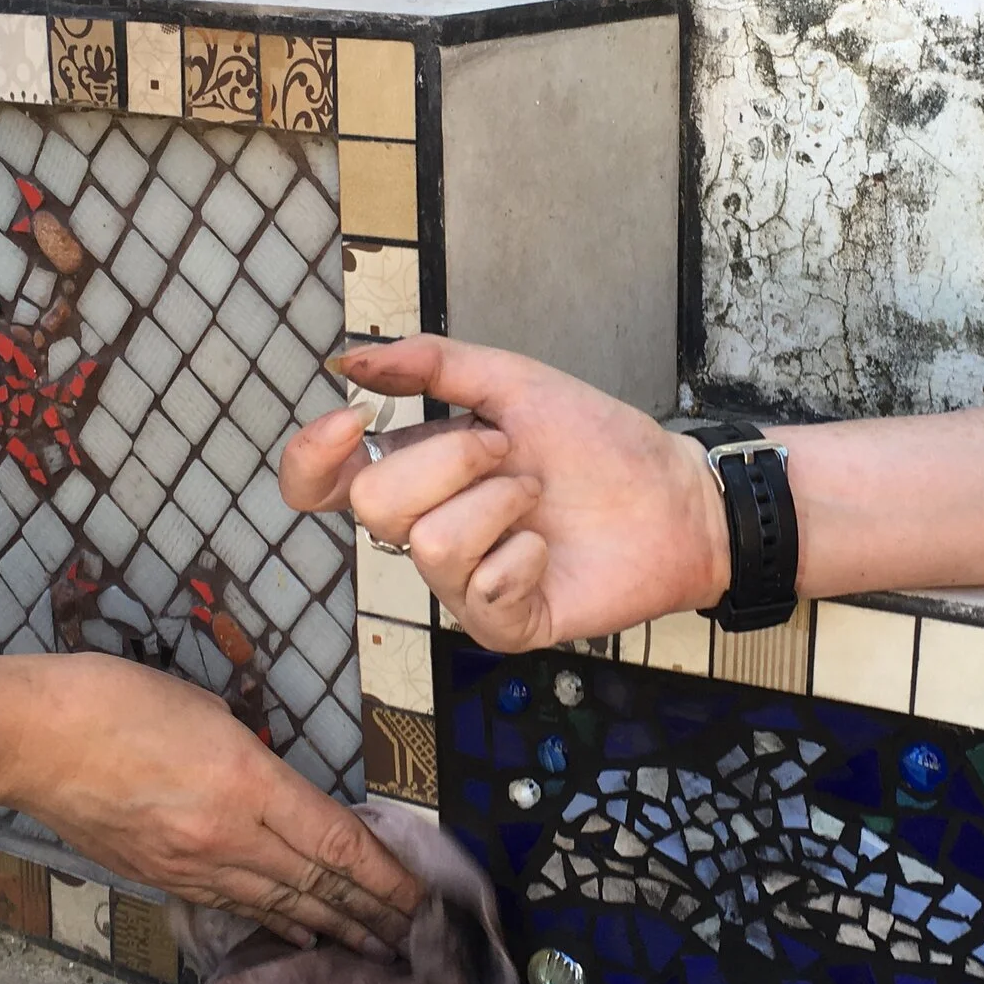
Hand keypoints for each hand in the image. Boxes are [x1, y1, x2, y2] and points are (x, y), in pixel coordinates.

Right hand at [8, 654, 423, 954]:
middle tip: (410, 937)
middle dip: (369, 912)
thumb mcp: (209, 710)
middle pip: (316, 884)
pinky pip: (232, 905)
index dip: (383, 875)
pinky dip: (273, 920)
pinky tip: (299, 934)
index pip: (335, 842)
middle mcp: (228, 835)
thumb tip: (274, 787)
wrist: (32, 739)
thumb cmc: (118, 700)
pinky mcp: (159, 878)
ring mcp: (191, 864)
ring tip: (370, 947)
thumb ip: (253, 757)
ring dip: (328, 927)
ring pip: (277, 904)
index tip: (417, 897)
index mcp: (248, 783)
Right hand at [280, 336, 729, 650]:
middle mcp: (426, 532)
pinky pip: (484, 589)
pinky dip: (526, 554)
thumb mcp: (513, 383)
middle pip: (376, 506)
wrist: (672, 495)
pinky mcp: (502, 624)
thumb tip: (352, 360)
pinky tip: (549, 548)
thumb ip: (433, 364)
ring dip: (500, 502)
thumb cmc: (596, 444)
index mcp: (417, 475)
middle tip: (508, 452)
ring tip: (538, 497)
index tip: (352, 419)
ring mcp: (460, 585)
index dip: (312, 457)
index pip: (318, 484)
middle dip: (452, 460)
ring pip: (432, 545)